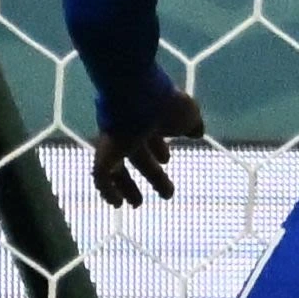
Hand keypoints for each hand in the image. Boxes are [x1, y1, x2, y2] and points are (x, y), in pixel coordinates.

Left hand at [92, 83, 200, 209]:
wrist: (136, 92)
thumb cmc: (165, 103)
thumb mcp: (188, 113)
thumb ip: (192, 124)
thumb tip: (196, 132)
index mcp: (150, 121)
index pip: (153, 138)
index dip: (160, 150)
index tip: (167, 160)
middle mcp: (131, 132)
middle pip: (140, 157)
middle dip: (152, 174)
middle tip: (166, 192)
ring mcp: (115, 143)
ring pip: (117, 169)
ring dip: (127, 187)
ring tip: (136, 204)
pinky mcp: (104, 152)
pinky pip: (101, 176)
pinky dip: (108, 191)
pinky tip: (117, 204)